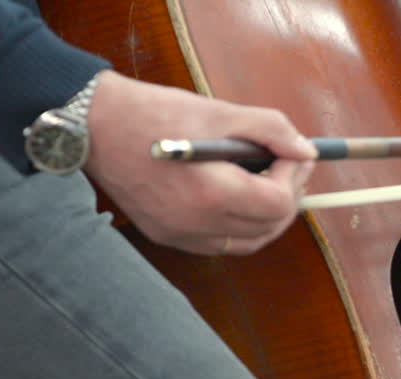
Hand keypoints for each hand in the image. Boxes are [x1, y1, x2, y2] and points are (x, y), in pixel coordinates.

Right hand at [82, 70, 315, 254]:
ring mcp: (180, 235)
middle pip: (269, 227)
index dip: (295, 179)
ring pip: (247, 242)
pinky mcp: (166, 237)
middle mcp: (196, 223)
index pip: (279, 204)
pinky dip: (238, 227)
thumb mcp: (220, 111)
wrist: (94, 125)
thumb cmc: (155, 113)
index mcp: (212, 193)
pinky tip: (237, 200)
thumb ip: (271, 129)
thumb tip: (305, 151)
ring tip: (268, 184)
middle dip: (288, 198)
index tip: (294, 155)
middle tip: (289, 169)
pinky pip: (220, 244)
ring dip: (267, 217)